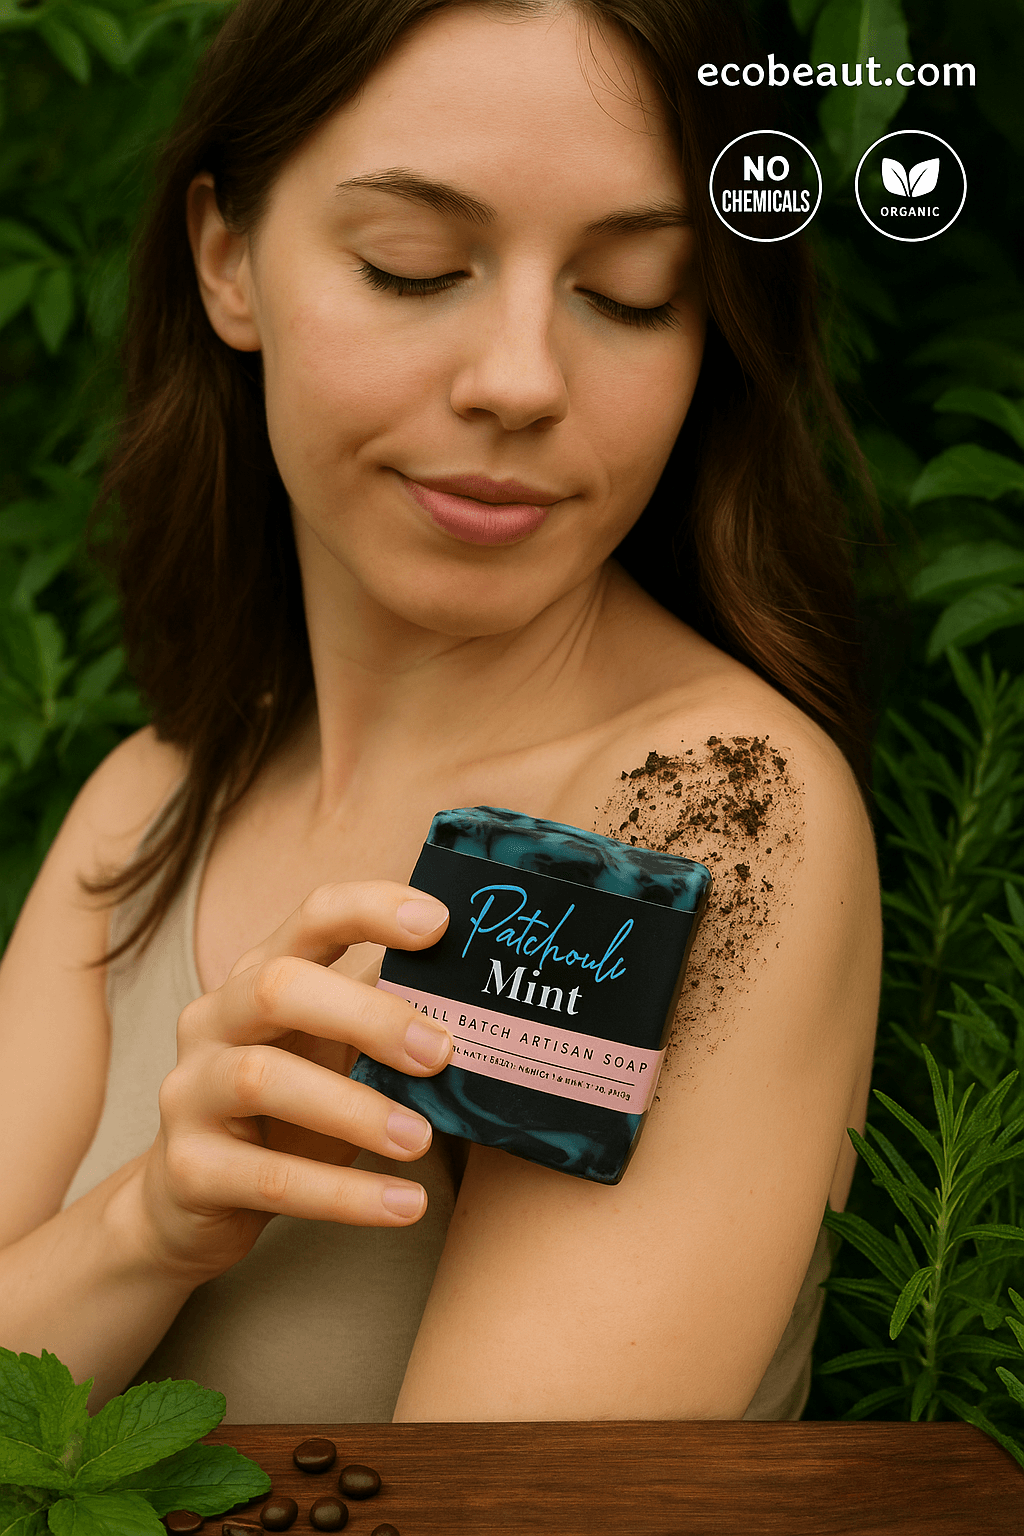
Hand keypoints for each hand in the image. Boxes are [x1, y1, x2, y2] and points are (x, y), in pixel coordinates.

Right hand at [133, 882, 452, 1279]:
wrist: (191, 1202)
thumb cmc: (285, 1113)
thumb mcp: (333, 1054)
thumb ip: (385, 1019)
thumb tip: (478, 999)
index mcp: (258, 976)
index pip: (312, 917)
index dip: (372, 909)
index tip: (441, 922)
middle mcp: (214, 1020)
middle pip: (279, 986)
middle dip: (367, 1015)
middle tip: (440, 1053)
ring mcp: (192, 1092)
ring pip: (262, 1080)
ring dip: (354, 1110)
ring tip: (421, 1140)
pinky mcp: (188, 1169)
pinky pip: (270, 1177)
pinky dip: (344, 1194)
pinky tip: (403, 1205)